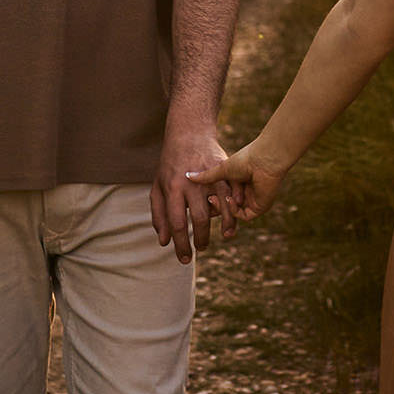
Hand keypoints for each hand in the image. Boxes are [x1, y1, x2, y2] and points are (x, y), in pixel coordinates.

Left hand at [151, 128, 237, 263]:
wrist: (189, 134)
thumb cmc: (170, 165)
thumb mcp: (157, 187)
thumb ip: (159, 215)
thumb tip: (164, 242)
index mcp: (172, 188)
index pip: (177, 223)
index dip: (181, 244)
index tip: (185, 259)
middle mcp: (191, 183)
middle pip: (200, 218)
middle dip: (202, 239)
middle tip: (201, 249)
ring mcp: (209, 175)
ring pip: (221, 205)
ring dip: (225, 225)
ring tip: (224, 237)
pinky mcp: (223, 170)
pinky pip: (233, 192)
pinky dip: (236, 207)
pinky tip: (236, 218)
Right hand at [186, 139, 294, 220]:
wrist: (263, 160)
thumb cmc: (244, 160)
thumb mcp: (221, 169)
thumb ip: (206, 177)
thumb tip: (186, 176)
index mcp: (237, 183)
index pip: (221, 197)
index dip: (212, 198)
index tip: (203, 194)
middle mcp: (244, 193)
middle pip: (226, 207)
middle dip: (215, 205)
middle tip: (208, 198)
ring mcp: (252, 201)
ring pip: (233, 212)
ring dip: (223, 207)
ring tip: (214, 198)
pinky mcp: (259, 207)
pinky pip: (243, 215)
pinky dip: (234, 210)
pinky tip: (229, 199)